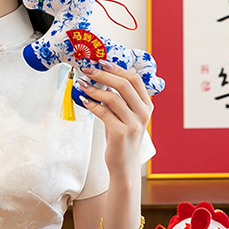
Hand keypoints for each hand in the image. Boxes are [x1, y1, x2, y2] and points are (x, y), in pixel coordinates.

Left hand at [76, 62, 153, 177]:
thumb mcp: (125, 117)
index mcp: (147, 106)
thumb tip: (101, 80)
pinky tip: (83, 100)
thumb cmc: (122, 140)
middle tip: (87, 69)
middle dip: (103, 74)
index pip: (135, 79)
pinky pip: (103, 112)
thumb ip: (120, 101)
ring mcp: (134, 123)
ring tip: (81, 84)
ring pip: (112, 97)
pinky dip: (91, 104)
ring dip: (94, 88)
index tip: (102, 62)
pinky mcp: (121, 133)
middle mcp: (143, 113)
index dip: (118, 68)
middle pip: (124, 84)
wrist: (124, 166)